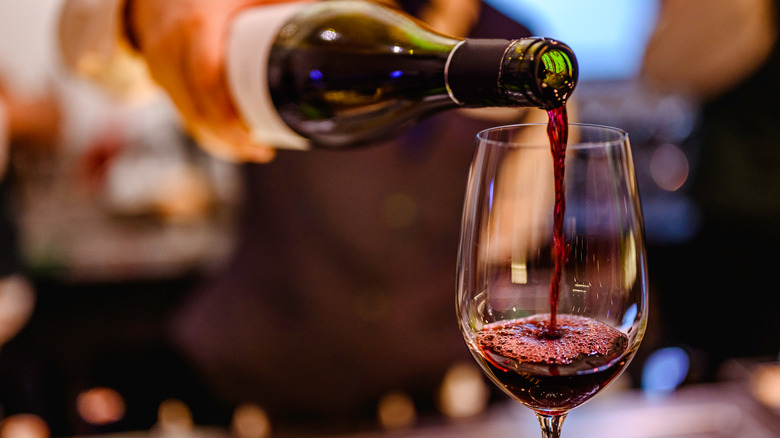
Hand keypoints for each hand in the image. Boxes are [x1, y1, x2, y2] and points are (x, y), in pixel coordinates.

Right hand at [127, 0, 309, 161]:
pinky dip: (205, 132)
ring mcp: (160, 64)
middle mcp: (171, 47)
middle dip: (228, 139)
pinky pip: (181, 112)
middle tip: (261, 153)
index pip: (208, 80)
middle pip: (196, 109)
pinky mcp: (159, 77)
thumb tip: (325, 26)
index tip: (253, 135)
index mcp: (197, 25)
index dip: (227, 115)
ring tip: (251, 151)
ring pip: (187, 117)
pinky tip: (229, 143)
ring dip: (218, 141)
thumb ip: (281, 5)